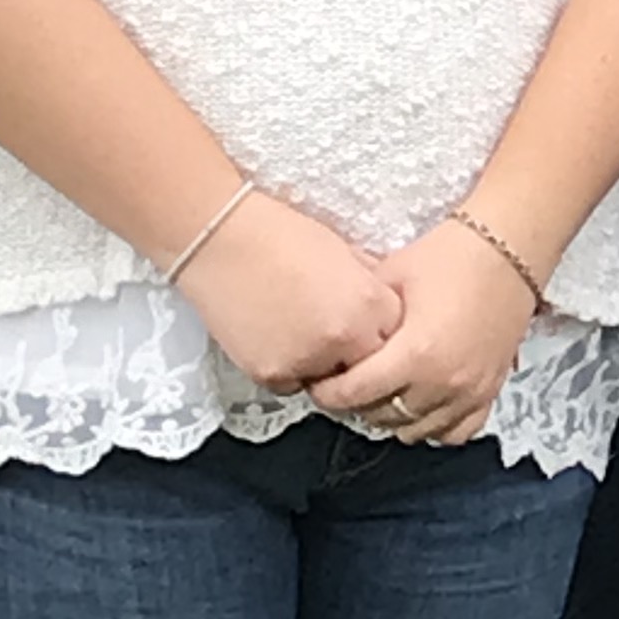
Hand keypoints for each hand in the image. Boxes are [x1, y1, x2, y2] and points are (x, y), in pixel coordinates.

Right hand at [178, 191, 403, 393]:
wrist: (221, 240)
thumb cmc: (281, 235)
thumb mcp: (343, 252)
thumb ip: (368, 285)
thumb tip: (382, 305)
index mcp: (369, 304)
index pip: (397, 335)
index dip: (382, 328)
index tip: (368, 322)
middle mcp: (344, 339)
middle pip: (369, 365)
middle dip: (360, 354)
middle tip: (337, 332)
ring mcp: (307, 361)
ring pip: (331, 380)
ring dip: (325, 364)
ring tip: (302, 330)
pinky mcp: (271, 375)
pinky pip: (293, 384)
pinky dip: (290, 369)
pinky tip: (276, 337)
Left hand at [306, 219, 536, 445]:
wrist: (507, 250)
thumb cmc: (448, 256)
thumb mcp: (391, 276)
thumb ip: (361, 315)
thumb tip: (332, 339)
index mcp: (414, 353)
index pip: (355, 394)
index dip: (327, 393)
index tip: (318, 384)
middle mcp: (443, 382)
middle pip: (382, 417)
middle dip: (357, 404)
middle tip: (347, 385)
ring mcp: (470, 392)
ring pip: (416, 431)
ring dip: (393, 417)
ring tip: (382, 394)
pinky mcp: (490, 391)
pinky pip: (456, 432)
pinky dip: (434, 426)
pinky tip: (422, 406)